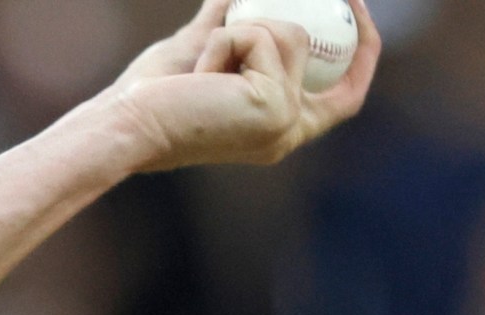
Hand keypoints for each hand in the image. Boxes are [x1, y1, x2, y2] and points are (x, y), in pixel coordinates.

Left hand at [100, 0, 380, 171]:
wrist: (124, 126)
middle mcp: (289, 132)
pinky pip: (261, 37)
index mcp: (278, 129)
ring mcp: (287, 122)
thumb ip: (222, 24)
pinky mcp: (275, 105)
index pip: (344, 92)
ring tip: (203, 65)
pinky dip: (226, 40)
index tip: (351, 9)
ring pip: (290, 34)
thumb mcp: (196, 53)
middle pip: (321, 53)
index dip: (359, 51)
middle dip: (340, 15)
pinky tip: (200, 74)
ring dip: (240, 31)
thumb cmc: (149, 99)